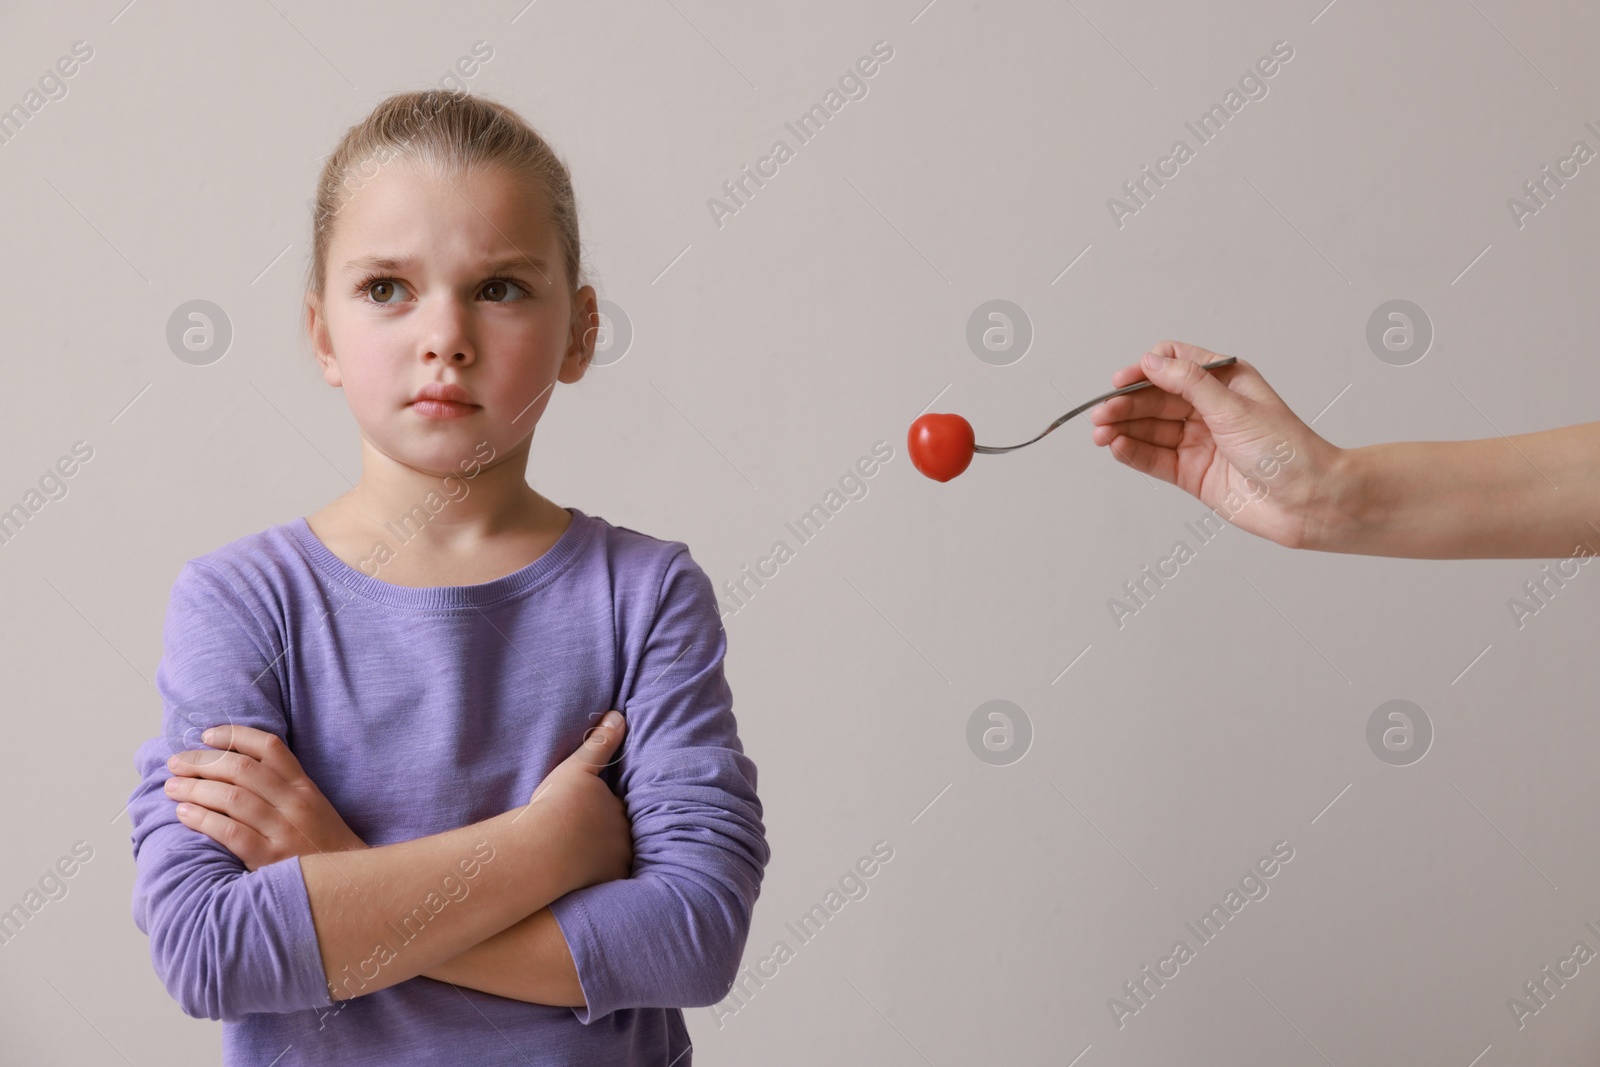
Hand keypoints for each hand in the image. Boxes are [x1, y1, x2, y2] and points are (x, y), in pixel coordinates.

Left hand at [166, 725, 366, 871]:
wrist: (346, 885)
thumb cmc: (321, 845)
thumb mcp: (312, 807)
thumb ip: (281, 787)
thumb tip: (232, 767)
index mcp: (304, 786)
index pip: (269, 747)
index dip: (234, 735)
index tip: (207, 735)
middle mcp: (295, 803)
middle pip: (243, 769)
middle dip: (203, 761)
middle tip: (177, 762)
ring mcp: (284, 831)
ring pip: (232, 797)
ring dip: (196, 788)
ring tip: (173, 786)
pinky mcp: (271, 860)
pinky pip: (231, 832)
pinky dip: (203, 819)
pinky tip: (184, 814)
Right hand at [524, 710, 632, 893]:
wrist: (544, 849)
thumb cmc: (558, 806)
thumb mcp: (578, 769)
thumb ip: (600, 743)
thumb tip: (619, 716)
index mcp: (620, 810)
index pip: (619, 809)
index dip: (607, 810)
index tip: (592, 813)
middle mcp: (625, 838)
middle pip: (621, 835)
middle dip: (611, 836)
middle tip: (588, 837)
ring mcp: (616, 864)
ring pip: (615, 860)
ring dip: (605, 859)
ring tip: (587, 861)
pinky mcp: (603, 887)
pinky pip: (604, 884)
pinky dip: (597, 881)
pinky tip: (584, 883)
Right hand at [1089, 340, 1345, 550]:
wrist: (1308, 501)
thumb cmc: (1287, 450)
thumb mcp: (1233, 407)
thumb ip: (1189, 384)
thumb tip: (1151, 362)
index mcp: (1224, 382)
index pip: (1174, 365)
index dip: (1145, 370)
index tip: (1122, 381)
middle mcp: (1209, 409)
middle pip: (1155, 399)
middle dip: (1126, 405)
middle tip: (1101, 414)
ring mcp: (1199, 441)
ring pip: (1150, 429)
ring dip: (1123, 429)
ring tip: (1100, 433)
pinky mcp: (1192, 473)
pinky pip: (1154, 459)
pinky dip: (1133, 453)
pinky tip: (1116, 448)